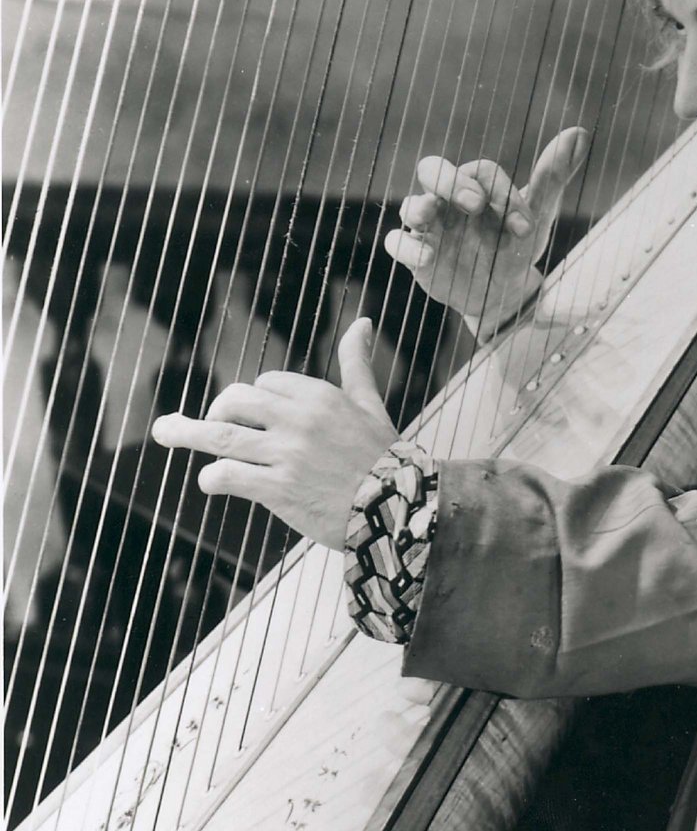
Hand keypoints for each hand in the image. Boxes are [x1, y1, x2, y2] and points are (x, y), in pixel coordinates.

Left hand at [151, 319, 396, 549]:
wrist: (398, 509)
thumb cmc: (384, 456)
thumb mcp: (370, 403)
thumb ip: (357, 363)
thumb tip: (361, 322)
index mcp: (319, 396)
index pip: (267, 383)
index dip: (255, 400)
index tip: (254, 417)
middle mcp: (299, 420)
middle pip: (236, 401)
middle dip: (216, 411)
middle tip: (205, 424)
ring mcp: (287, 455)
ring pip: (222, 436)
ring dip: (187, 433)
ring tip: (164, 431)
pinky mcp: (279, 490)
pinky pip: (229, 475)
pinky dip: (213, 477)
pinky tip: (211, 481)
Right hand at [386, 127, 587, 328]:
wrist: (503, 293)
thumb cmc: (515, 245)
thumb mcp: (537, 214)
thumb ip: (552, 176)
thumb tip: (580, 132)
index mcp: (476, 184)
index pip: (482, 173)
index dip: (502, 194)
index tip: (523, 227)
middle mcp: (448, 198)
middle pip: (434, 170)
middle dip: (451, 183)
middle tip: (476, 204)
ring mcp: (429, 227)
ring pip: (410, 204)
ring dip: (418, 207)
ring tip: (430, 216)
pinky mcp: (417, 255)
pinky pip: (396, 243)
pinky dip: (406, 246)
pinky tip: (426, 256)